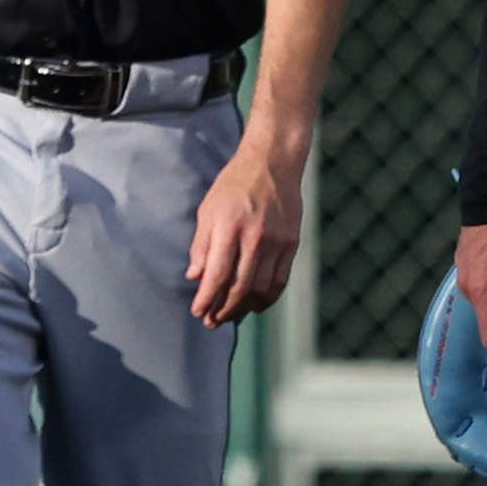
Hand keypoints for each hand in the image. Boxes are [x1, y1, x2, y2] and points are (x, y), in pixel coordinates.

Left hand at [187, 131, 302, 324]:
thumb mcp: (208, 209)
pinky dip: (267, 298)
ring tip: (230, 316)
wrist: (272, 164)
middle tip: (211, 321)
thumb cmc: (234, 185)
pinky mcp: (292, 244)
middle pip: (239, 286)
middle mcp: (255, 237)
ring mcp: (277, 242)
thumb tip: (195, 277)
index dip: (206, 298)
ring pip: (261, 288)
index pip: (217, 273)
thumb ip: (201, 245)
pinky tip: (254, 305)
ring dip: (244, 308)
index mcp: (229, 227)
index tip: (197, 312)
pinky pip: (280, 281)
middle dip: (223, 309)